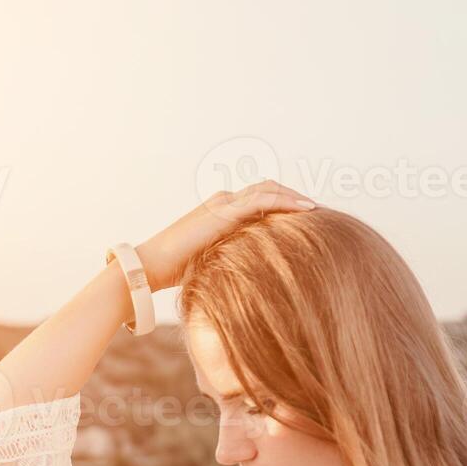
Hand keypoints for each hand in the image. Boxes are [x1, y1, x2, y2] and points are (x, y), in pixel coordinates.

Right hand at [135, 180, 316, 291]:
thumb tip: (251, 276)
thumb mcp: (212, 262)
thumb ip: (231, 259)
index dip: (281, 204)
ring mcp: (223, 204)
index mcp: (219, 211)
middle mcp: (223, 201)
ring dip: (293, 196)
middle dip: (291, 196)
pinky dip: (286, 202)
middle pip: (266, 188)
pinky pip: (263, 200)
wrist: (152, 267)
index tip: (303, 217)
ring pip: (268, 189)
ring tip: (314, 207)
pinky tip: (306, 210)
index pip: (258, 199)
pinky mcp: (224, 212)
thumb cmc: (177, 273)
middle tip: (314, 209)